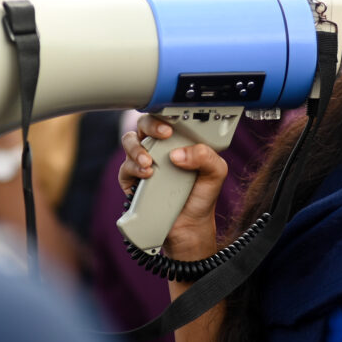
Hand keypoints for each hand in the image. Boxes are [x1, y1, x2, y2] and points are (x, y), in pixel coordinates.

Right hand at [118, 114, 228, 264]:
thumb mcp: (215, 174)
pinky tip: (148, 175)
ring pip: (129, 142)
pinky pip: (125, 168)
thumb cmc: (201, 197)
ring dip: (137, 148)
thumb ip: (206, 157)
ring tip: (150, 162)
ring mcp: (143, 163)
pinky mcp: (132, 180)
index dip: (166, 115)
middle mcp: (159, 149)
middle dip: (150, 125)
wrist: (189, 227)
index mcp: (178, 142)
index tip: (173, 123)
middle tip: (163, 135)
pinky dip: (134, 168)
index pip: (167, 119)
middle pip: (144, 125)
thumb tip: (178, 154)